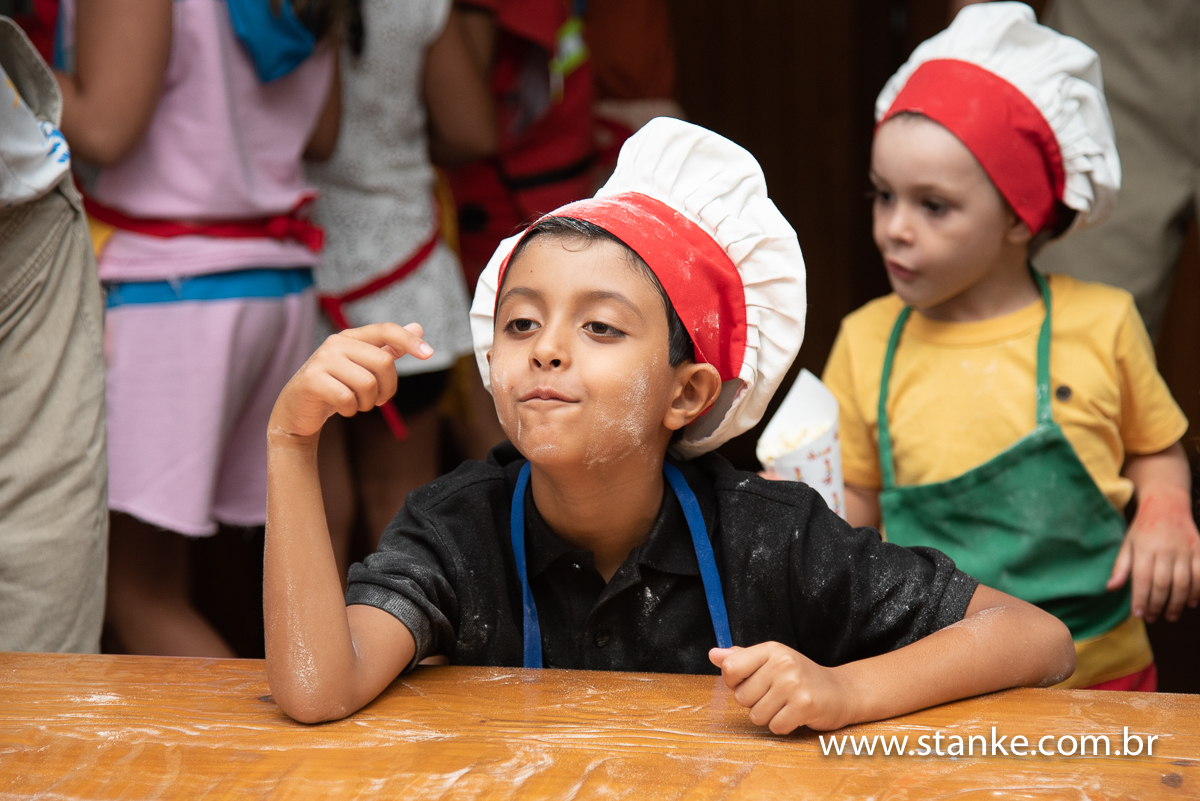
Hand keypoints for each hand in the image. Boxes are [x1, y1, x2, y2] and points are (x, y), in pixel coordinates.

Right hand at [269, 323, 432, 440]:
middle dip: (388, 388)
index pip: (386, 329)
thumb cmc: (335, 386)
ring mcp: (322, 360)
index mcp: (351, 337)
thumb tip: (418, 326)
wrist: (297, 409)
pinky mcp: (312, 380)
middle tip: (379, 400)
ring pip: (368, 383)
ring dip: (369, 402)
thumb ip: (389, 348)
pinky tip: (343, 408)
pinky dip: (351, 409)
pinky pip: (348, 398)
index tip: (429, 354)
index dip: (409, 340)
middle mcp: (336, 343)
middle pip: (384, 362)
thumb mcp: (363, 366)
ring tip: (357, 403)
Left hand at [710, 643, 852, 733]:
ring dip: (768, 716)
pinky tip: (794, 714)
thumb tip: (712, 655)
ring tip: (785, 704)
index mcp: (771, 650)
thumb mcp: (771, 661)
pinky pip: (775, 726)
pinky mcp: (805, 705)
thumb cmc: (800, 677)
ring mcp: (794, 684)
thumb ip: (741, 659)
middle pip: (741, 697)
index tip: (749, 682)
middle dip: (754, 702)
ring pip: (756, 715)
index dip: (733, 682)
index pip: (730, 668)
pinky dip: (783, 725)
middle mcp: (782, 663)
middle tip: (774, 695)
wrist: (841, 691)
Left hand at [1108, 487, 1199, 622]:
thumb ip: (1121, 567)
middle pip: (1162, 583)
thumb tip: (1110, 588)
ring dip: (1177, 602)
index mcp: (1144, 548)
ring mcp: (1184, 549)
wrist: (1166, 504)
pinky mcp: (1199, 548)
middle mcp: (1165, 549)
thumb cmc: (1142, 529)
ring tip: (1170, 616)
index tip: (1137, 614)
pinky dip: (1198, 590)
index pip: (1141, 578)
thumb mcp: (1127, 544)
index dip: (1140, 598)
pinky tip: (1191, 602)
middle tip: (1153, 618)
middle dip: (1157, 605)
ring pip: (1183, 582)